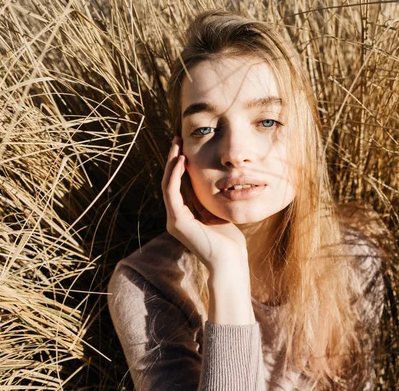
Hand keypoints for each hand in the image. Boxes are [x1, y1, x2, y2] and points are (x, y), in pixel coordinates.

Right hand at [161, 137, 248, 273]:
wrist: (229, 260)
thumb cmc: (229, 241)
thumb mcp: (218, 214)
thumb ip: (211, 201)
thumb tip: (216, 183)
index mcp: (184, 216)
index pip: (179, 185)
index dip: (180, 165)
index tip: (185, 146)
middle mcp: (175, 217)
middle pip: (170, 181)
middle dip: (173, 158)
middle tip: (177, 138)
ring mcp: (174, 219)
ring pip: (168, 184)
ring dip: (171, 162)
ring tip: (176, 144)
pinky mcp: (177, 221)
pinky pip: (171, 192)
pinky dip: (174, 175)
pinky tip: (181, 160)